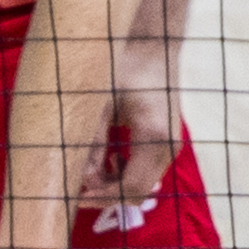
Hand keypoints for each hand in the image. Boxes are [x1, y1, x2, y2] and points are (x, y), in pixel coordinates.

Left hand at [95, 38, 180, 213]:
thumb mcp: (101, 105)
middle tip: (80, 184)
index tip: (77, 197)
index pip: (131, 187)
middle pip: (139, 192)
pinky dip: (127, 173)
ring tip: (95, 166)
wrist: (154, 50)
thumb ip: (92, 143)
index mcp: (153, 137)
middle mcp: (168, 147)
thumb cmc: (125, 70)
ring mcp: (171, 147)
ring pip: (144, 184)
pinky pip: (147, 172)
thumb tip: (81, 178)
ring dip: (117, 183)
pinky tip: (112, 156)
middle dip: (108, 194)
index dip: (104, 198)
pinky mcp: (168, 144)